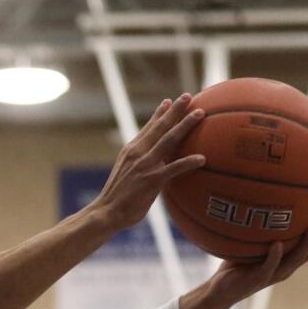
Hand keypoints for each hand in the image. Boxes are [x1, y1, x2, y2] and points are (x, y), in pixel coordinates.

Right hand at [91, 93, 206, 229]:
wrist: (106, 212)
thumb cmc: (118, 198)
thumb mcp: (127, 175)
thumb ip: (140, 165)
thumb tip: (157, 165)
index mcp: (131, 150)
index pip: (148, 128)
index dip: (159, 113)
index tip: (169, 101)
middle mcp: (138, 153)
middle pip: (160, 127)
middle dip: (175, 110)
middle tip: (188, 96)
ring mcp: (145, 165)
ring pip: (168, 140)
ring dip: (185, 125)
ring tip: (200, 114)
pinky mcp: (151, 180)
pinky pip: (173, 168)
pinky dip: (187, 162)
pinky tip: (202, 158)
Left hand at [179, 214, 307, 308]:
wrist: (218, 291)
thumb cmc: (234, 266)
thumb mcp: (248, 247)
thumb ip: (257, 232)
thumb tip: (257, 205)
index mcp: (286, 262)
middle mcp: (284, 269)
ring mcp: (272, 275)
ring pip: (294, 260)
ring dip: (305, 243)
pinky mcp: (257, 279)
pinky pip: (268, 266)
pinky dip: (274, 256)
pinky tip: (277, 244)